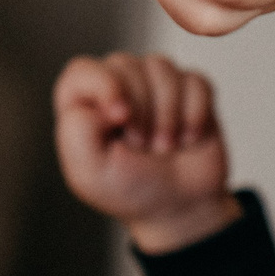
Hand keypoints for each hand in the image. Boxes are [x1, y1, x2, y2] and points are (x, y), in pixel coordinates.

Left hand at [51, 52, 241, 253]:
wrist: (179, 209)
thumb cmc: (131, 191)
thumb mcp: (90, 172)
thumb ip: (78, 131)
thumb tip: (104, 101)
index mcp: (85, 104)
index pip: (83, 70)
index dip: (105, 86)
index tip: (121, 117)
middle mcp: (118, 86)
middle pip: (127, 66)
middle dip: (141, 112)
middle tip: (142, 146)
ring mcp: (154, 85)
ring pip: (162, 69)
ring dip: (169, 116)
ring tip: (165, 146)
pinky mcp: (190, 90)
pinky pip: (196, 83)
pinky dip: (195, 115)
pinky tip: (188, 138)